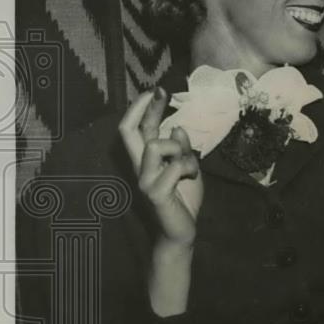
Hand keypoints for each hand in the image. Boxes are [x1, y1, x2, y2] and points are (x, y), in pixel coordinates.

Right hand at [119, 88, 202, 247]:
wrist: (182, 233)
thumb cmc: (184, 200)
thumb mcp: (187, 169)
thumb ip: (181, 150)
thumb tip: (177, 128)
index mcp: (147, 161)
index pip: (139, 130)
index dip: (144, 109)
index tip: (156, 91)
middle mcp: (140, 168)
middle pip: (131, 132)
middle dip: (145, 108)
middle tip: (160, 92)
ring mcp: (145, 180)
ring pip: (155, 144)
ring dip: (178, 148)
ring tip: (189, 165)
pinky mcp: (155, 192)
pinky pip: (175, 166)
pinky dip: (189, 167)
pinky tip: (192, 177)